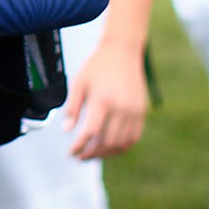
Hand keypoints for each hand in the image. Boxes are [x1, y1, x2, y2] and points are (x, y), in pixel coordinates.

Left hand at [62, 39, 147, 159]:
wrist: (122, 52)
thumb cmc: (97, 66)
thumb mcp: (79, 83)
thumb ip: (73, 108)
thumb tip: (67, 130)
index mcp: (103, 100)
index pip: (90, 132)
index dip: (79, 146)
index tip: (71, 153)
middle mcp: (121, 108)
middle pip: (106, 142)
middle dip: (91, 153)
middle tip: (80, 156)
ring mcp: (134, 111)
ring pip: (121, 143)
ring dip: (106, 153)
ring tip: (93, 154)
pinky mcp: (141, 112)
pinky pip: (133, 137)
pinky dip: (121, 147)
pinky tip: (109, 148)